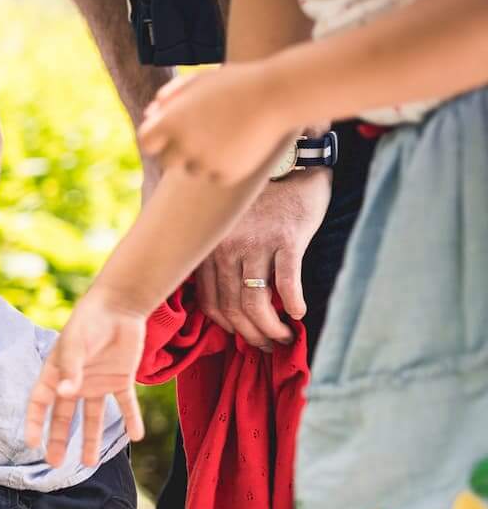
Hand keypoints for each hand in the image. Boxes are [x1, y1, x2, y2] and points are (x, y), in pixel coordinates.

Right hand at [26, 288, 148, 467]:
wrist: (120, 306)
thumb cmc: (89, 321)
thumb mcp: (76, 343)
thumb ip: (71, 369)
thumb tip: (65, 395)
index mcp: (56, 372)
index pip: (40, 402)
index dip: (35, 422)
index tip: (32, 444)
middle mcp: (74, 382)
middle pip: (63, 416)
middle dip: (59, 439)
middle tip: (54, 463)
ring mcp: (98, 383)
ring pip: (92, 417)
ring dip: (91, 439)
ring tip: (89, 463)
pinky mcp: (121, 380)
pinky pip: (125, 405)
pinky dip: (131, 419)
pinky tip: (136, 436)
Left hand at [139, 63, 297, 185]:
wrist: (278, 94)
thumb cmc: (237, 83)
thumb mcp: (201, 80)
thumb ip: (172, 96)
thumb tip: (151, 114)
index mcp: (170, 121)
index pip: (147, 142)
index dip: (157, 138)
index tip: (169, 135)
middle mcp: (183, 145)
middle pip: (166, 161)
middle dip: (176, 151)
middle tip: (199, 138)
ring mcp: (205, 162)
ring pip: (192, 169)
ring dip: (203, 157)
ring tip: (227, 134)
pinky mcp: (226, 175)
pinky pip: (216, 176)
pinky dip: (224, 165)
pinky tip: (240, 145)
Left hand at [192, 169, 329, 349]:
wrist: (291, 162)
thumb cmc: (260, 199)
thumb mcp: (229, 225)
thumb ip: (221, 256)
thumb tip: (226, 298)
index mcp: (210, 249)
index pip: (210, 302)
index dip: (226, 326)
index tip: (240, 336)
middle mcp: (228, 249)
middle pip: (232, 307)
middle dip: (250, 334)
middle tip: (266, 346)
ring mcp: (257, 244)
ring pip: (255, 302)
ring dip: (270, 327)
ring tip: (283, 337)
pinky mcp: (287, 238)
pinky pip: (286, 282)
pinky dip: (293, 302)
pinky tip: (299, 313)